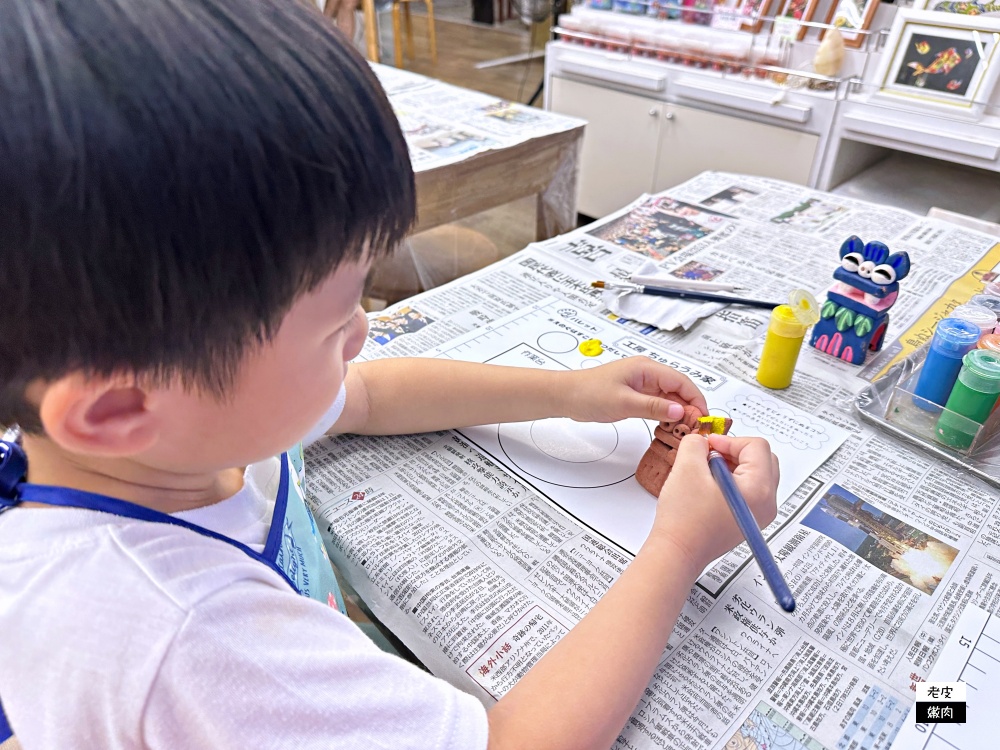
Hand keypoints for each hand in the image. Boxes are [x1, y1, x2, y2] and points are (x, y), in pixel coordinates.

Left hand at [563, 357, 707, 423]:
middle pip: (679, 389)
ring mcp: (642, 384)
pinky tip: (670, 426)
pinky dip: (667, 414)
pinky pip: (658, 403)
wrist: (566, 396)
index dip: (697, 399)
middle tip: (698, 428)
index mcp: (646, 368)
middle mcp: (647, 373)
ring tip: (687, 430)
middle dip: (691, 407)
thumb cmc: (588, 393)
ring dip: (680, 412)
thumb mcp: (624, 402)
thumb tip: (680, 410)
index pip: (682, 382)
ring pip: (670, 397)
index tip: (704, 418)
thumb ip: (653, 407)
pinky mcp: (636, 395)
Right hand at [650, 433, 778, 572]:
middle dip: (735, 451)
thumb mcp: (687, 468)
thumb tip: (703, 440)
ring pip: (756, 474)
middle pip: (762, 459)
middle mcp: (766, 503)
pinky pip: (749, 490)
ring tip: (706, 472)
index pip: (756, 446)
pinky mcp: (748, 520)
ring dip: (733, 465)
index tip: (709, 446)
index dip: (729, 440)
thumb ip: (697, 443)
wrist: (678, 552)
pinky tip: (709, 486)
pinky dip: (732, 480)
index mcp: (758, 489)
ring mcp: (759, 514)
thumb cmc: (685, 522)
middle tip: (710, 455)